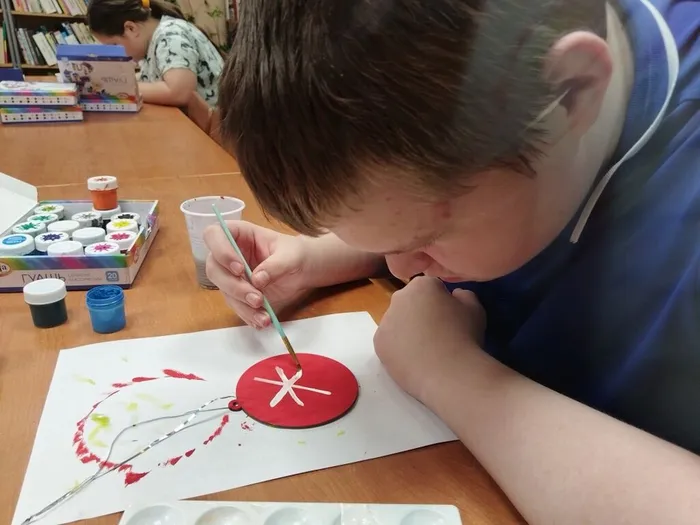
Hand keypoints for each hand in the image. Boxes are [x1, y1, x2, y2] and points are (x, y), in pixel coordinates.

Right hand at [204, 221, 310, 328]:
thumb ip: (275, 265)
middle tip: (256, 298)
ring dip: (241, 305)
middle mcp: (229, 254)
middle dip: (233, 286)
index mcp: (239, 234)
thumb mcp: (291, 255)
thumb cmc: (295, 254)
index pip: (214, 235)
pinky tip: (261, 321)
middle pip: (214, 267)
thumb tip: (257, 280)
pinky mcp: (238, 293)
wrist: (303, 270)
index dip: (221, 251)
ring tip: (263, 315)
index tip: (240, 268)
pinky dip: (248, 315)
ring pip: (224, 290)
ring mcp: (231, 275)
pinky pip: (236, 305)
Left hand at [374, 276, 485, 402]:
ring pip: (397, 322)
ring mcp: (385, 321)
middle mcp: (398, 298)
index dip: (442, 301)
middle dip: (420, 313)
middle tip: (438, 333)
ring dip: (408, 331)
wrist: (448, 372)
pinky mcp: (378, 343)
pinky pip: (390, 342)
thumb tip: (454, 295)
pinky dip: (399, 348)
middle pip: (410, 302)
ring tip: (426, 350)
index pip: (430, 287)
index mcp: (421, 285)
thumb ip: (464, 295)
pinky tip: (414, 359)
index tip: (450, 316)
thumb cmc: (464, 336)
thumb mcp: (475, 309)